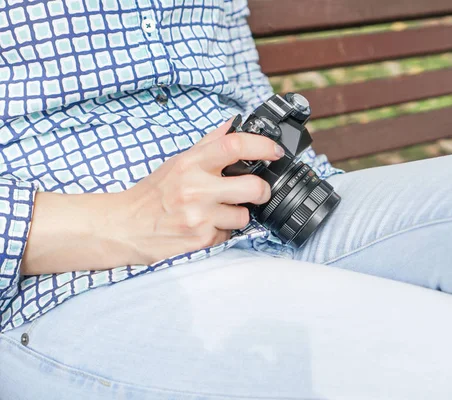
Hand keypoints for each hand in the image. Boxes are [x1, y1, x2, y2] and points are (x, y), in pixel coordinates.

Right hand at [113, 119, 285, 264]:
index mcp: (190, 164)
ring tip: (217, 212)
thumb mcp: (177, 162)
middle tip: (255, 191)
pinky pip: (228, 235)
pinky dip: (222, 232)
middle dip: (261, 190)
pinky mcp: (200, 241)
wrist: (125, 227)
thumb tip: (233, 123)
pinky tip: (205, 227)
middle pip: (253, 187)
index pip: (234, 146)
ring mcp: (199, 217)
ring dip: (236, 215)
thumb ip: (208, 144)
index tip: (275, 151)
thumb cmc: (153, 195)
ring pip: (244, 216)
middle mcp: (195, 189)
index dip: (262, 146)